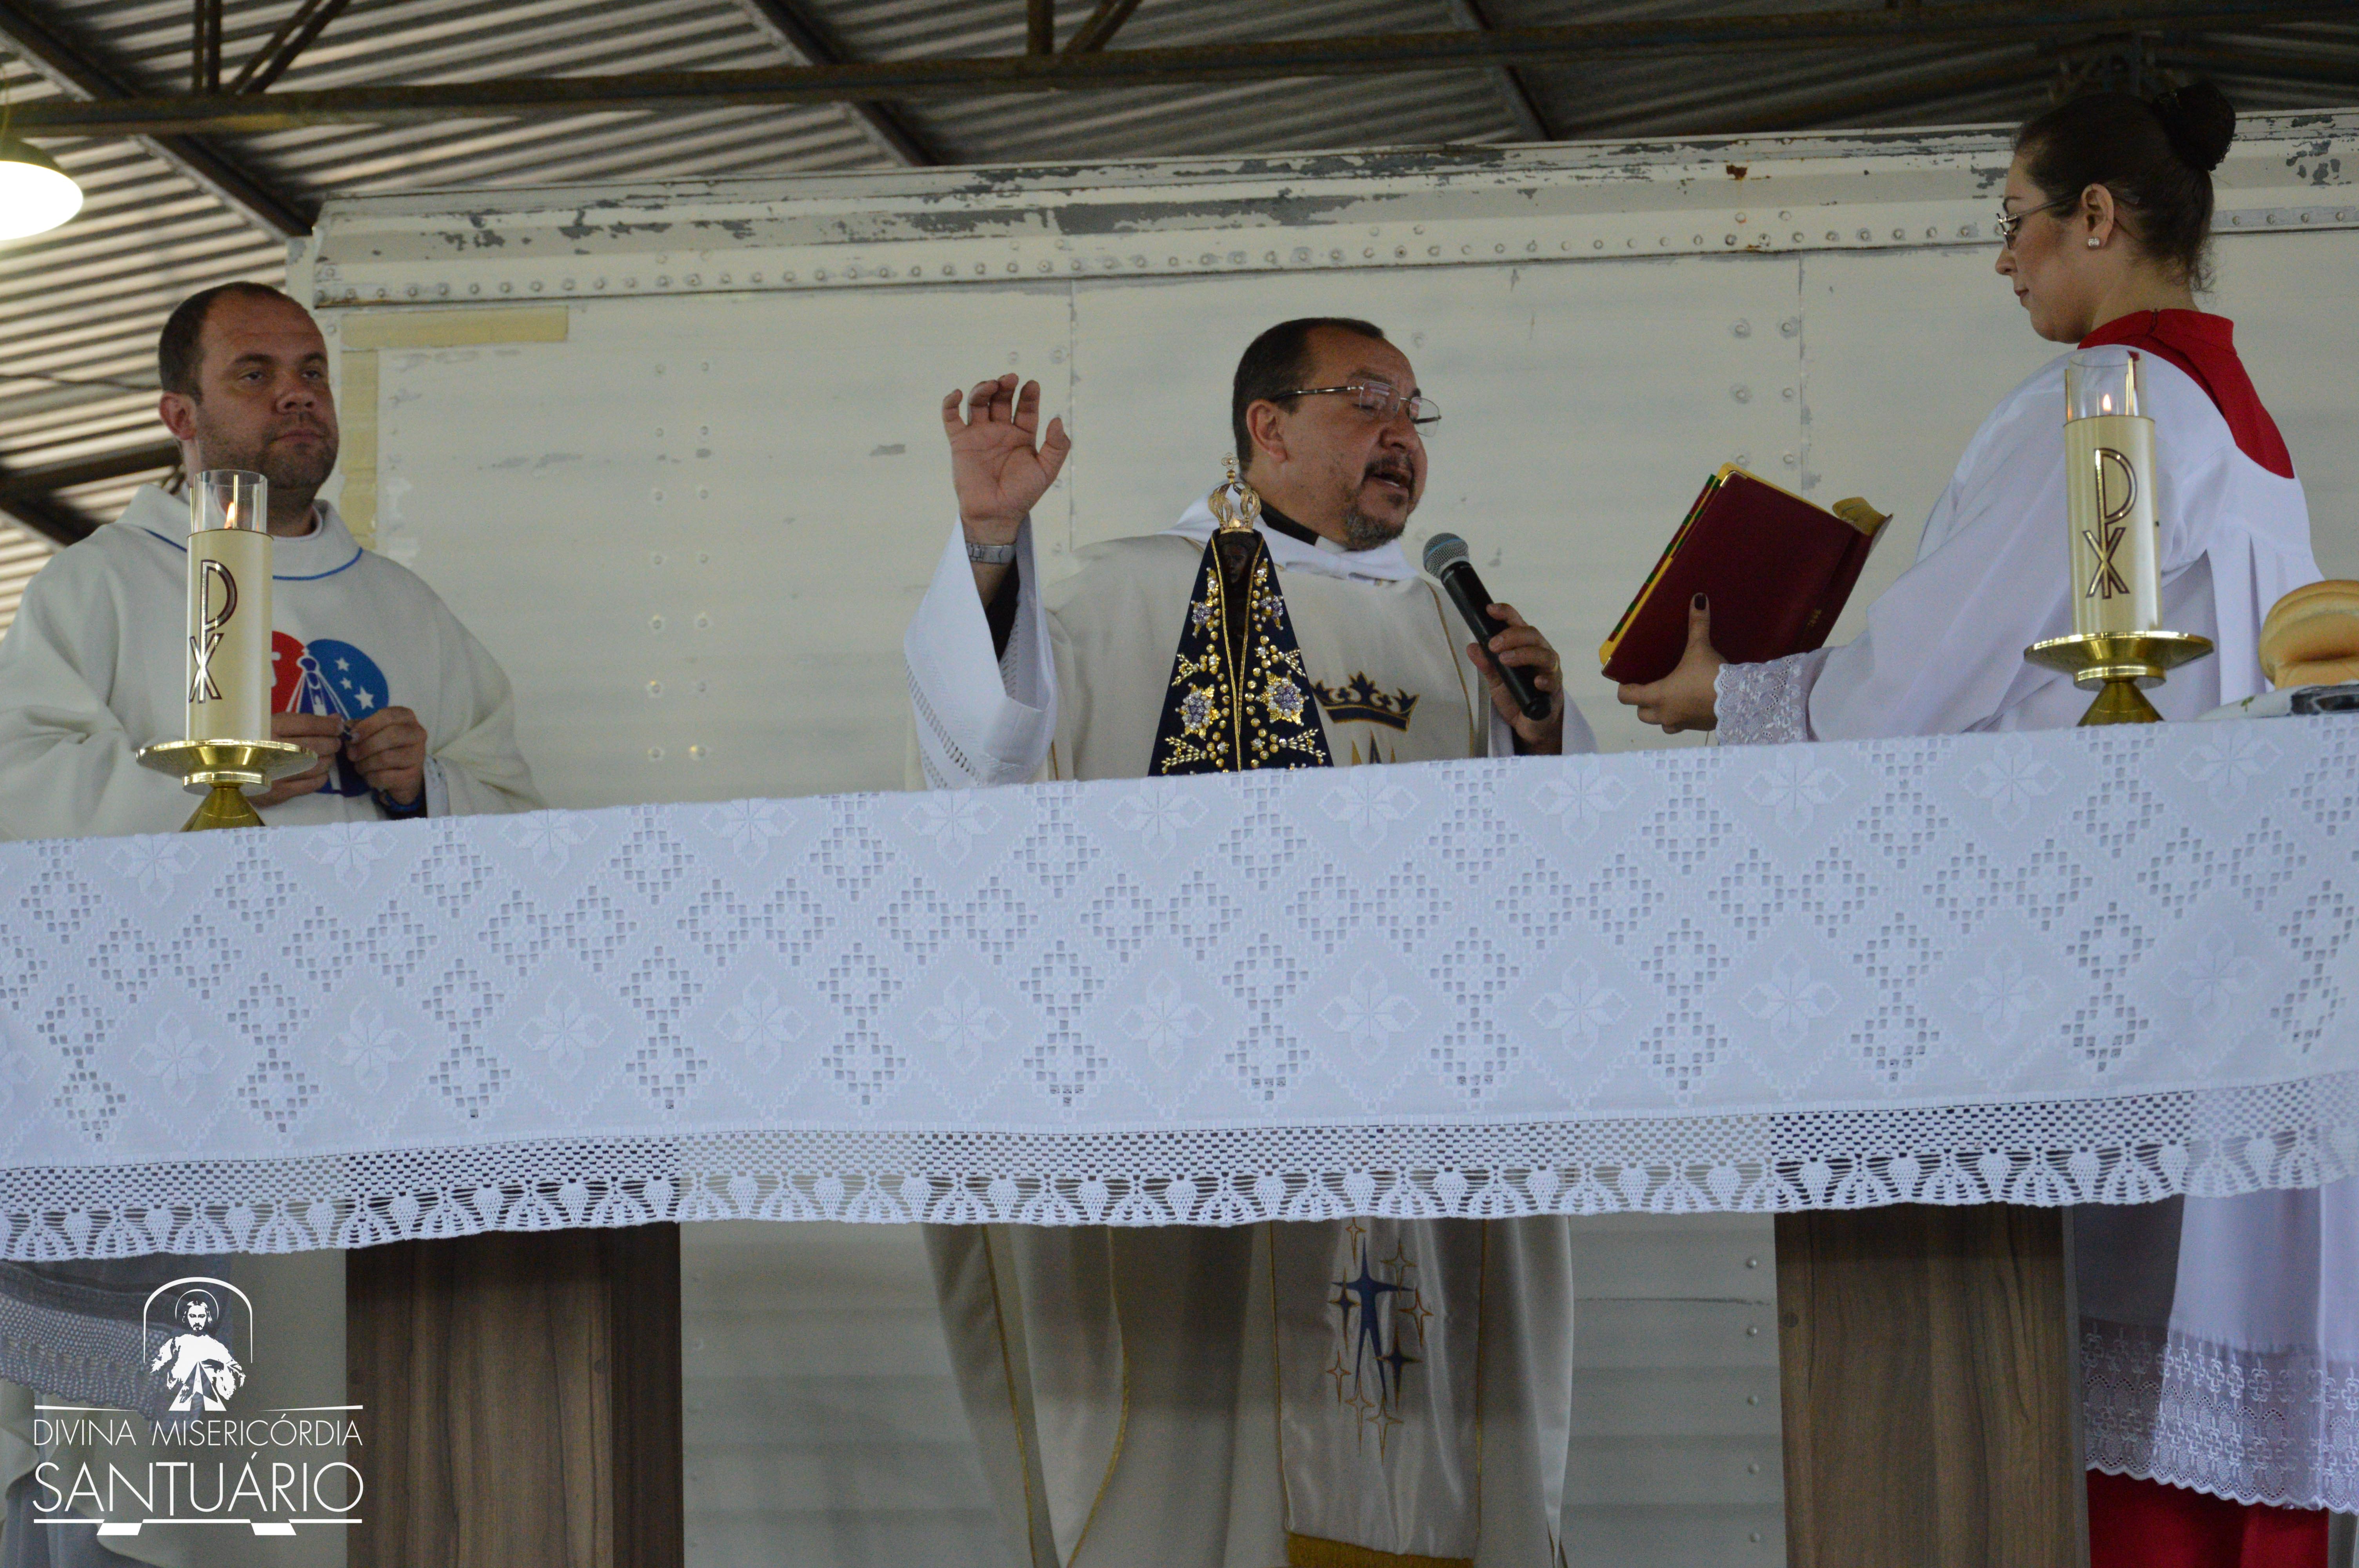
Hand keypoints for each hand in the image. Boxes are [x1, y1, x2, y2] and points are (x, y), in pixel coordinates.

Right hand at [254, 711, 339, 807]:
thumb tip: (336, 719)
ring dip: (328, 760)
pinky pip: (312, 785)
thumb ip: (303, 722)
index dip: (329, 725)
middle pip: (317, 745)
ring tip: (326, 756)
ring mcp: (276, 773)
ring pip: (318, 766)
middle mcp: (272, 749)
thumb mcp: (272, 724)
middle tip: (334, 742)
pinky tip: (318, 771)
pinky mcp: (278, 792)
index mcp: (269, 728)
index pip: (309, 724)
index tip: (338, 726)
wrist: (224, 768)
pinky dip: (321, 777)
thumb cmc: (252, 741)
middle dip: (332, 743)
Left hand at [347, 706, 427, 806]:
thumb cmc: (386, 746)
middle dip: (365, 746)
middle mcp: (417, 734)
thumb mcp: (374, 731)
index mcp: (407, 717)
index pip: (388, 716)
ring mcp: (418, 755)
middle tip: (351, 755)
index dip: (367, 726)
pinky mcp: (412, 776)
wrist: (404, 772)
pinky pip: (385, 776)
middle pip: (390, 736)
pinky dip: (370, 777)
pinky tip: (368, 776)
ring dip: (365, 764)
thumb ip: (360, 726)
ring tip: (359, 766)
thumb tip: (347, 729)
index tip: (351, 736)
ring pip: (386, 758)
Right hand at [941, 373, 1069, 544]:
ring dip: (983, 389)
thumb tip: (1057, 419)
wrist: (995, 514)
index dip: (1029, 396)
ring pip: (978, 403)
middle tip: (1010, 378)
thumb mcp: (1047, 471)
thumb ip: (1057, 446)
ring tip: (991, 385)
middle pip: (1001, 399)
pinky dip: (950, 403)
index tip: (1032, 385)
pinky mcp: (960, 442)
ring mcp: (979, 435)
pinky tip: (957, 394)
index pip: (1025, 408)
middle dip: (1005, 386)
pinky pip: (951, 418)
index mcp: (1022, 435)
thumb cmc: (1022, 494)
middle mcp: (1000, 431)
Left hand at [1469, 602, 1566, 754]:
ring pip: (1545, 654)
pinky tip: (1535, 681)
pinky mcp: (1554, 690)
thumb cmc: (1516, 695)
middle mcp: (1540, 653)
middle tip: (1493, 645)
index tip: (1490, 610)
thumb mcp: (1496, 680)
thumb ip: (1486, 664)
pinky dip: (1544, 679)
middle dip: (1511, 636)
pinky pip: (1553, 681)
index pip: (1517, 623)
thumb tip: (1472, 647)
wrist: (1530, 723)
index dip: (1506, 613)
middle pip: (1532, 635)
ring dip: (1524, 654)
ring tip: (1505, 660)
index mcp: (1525, 646)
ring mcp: (1549, 670)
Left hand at [1616, 594, 1723, 732]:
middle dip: (1643, 703)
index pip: (1627, 697)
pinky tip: (1691, 704)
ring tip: (1670, 698)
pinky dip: (1681, 717)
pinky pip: (1681, 725)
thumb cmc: (1710, 675)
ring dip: (1661, 713)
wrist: (1739, 700)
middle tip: (1650, 687)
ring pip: (1661, 724)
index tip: (1628, 680)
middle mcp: (1666, 713)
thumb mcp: (1700, 648)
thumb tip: (1698, 599)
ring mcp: (1682, 723)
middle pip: (1642, 714)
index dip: (1624, 688)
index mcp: (1659, 695)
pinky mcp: (1698, 727)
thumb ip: (1697, 625)